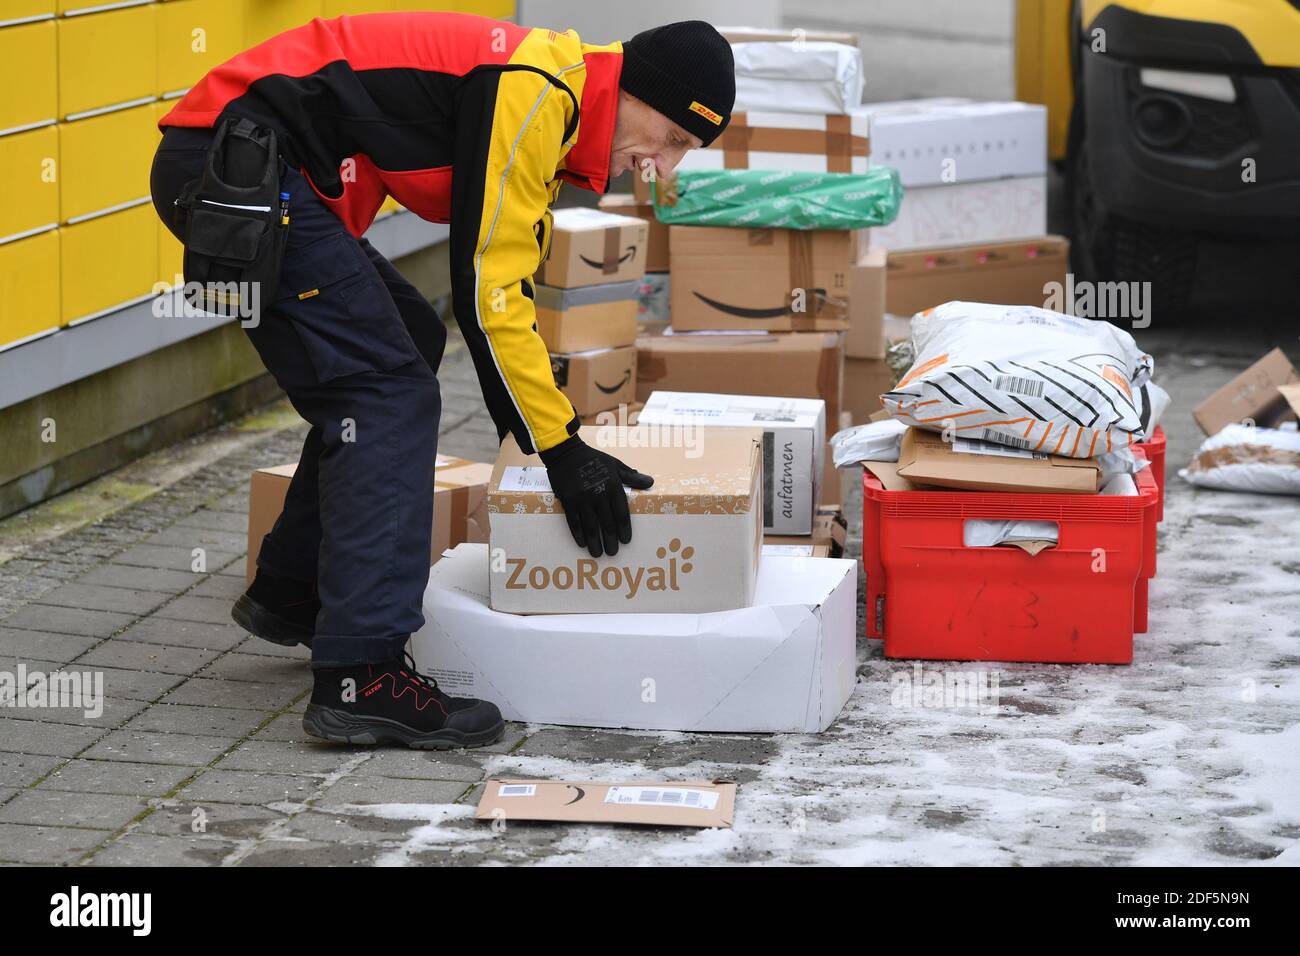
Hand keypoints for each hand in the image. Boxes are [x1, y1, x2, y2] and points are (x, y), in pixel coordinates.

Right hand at [539, 435, 653, 556]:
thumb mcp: (615, 465)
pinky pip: (574, 521)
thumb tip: (651, 483)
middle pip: (607, 523)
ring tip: (597, 554)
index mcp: (613, 486)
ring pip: (590, 526)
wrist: (566, 453)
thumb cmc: (593, 459)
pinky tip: (582, 543)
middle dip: (610, 540)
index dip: (624, 529)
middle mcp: (598, 494)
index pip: (621, 513)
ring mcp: (582, 498)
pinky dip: (578, 534)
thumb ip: (631, 477)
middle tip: (613, 553)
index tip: (626, 541)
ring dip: (594, 542)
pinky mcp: (568, 500)